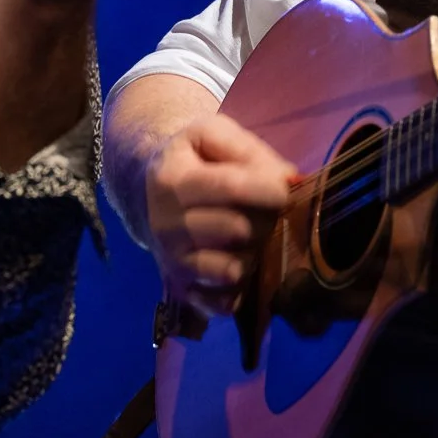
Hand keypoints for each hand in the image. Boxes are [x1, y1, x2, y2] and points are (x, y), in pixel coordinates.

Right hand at [145, 113, 296, 314]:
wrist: (150, 193)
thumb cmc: (193, 161)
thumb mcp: (209, 136)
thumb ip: (247, 149)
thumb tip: (287, 179)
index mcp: (171, 180)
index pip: (231, 188)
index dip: (270, 189)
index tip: (284, 188)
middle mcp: (165, 226)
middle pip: (238, 230)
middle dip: (263, 219)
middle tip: (264, 211)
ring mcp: (172, 262)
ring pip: (233, 270)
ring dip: (253, 253)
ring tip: (249, 237)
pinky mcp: (182, 291)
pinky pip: (224, 302)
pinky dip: (240, 288)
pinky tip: (237, 262)